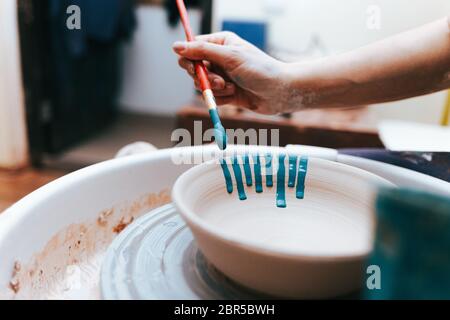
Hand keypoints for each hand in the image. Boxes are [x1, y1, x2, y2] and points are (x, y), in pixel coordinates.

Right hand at [173, 32, 289, 114]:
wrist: (279, 92)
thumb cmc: (259, 69)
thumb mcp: (230, 57)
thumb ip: (202, 51)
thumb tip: (175, 47)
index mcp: (220, 43)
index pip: (192, 48)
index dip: (189, 59)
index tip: (193, 68)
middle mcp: (219, 58)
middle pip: (194, 69)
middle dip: (205, 78)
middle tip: (220, 81)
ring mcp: (222, 76)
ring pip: (202, 85)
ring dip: (215, 89)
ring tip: (231, 87)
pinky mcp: (226, 92)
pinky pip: (212, 97)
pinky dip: (221, 98)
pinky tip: (235, 95)